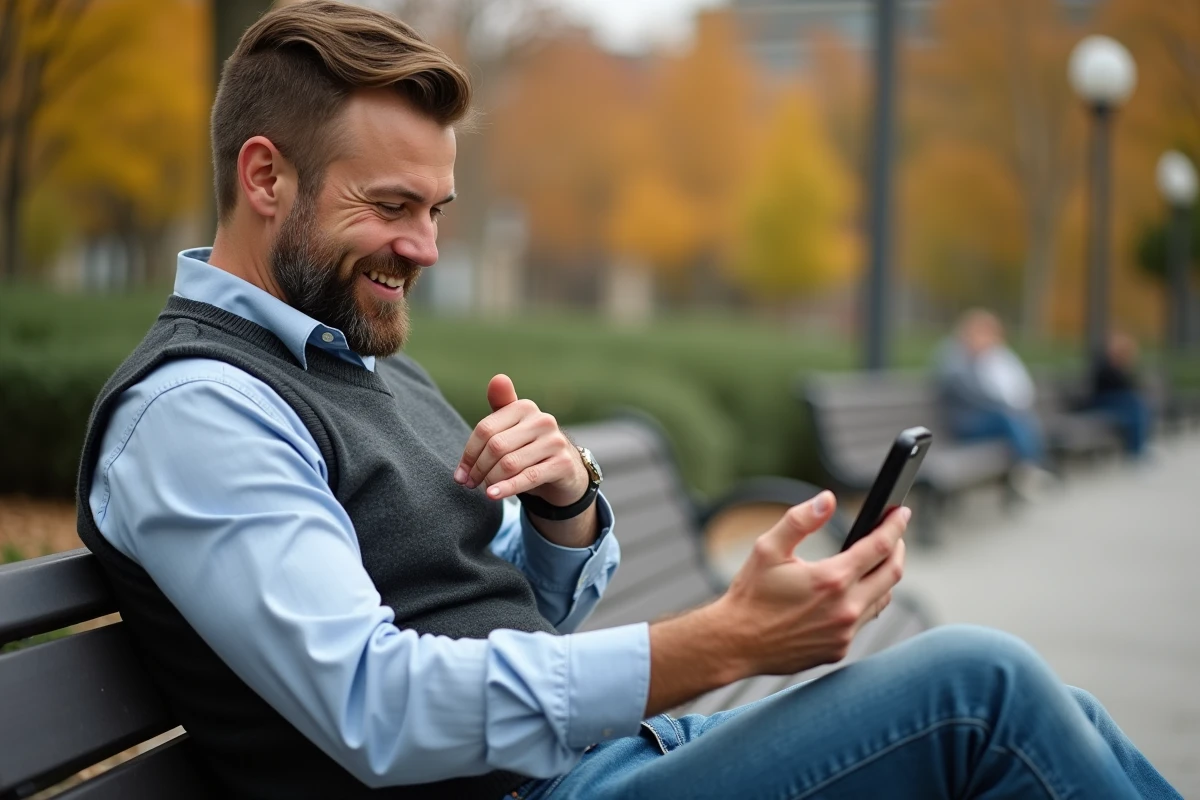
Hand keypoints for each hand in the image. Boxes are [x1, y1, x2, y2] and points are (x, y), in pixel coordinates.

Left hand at [454, 374, 588, 505]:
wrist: (564, 471)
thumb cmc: (529, 447)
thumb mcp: (513, 427)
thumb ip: (500, 405)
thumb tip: (498, 378)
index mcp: (524, 407)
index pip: (485, 429)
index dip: (469, 453)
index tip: (461, 473)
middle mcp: (542, 420)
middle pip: (496, 446)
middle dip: (478, 469)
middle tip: (470, 484)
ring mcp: (555, 442)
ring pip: (510, 463)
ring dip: (491, 480)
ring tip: (484, 489)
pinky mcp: (562, 464)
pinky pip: (528, 478)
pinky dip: (507, 488)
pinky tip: (492, 495)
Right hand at [710, 491, 907, 677]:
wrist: (736, 643)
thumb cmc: (750, 594)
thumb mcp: (768, 548)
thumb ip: (800, 520)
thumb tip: (828, 499)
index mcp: (832, 579)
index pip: (880, 547)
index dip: (895, 527)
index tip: (901, 513)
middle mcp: (845, 608)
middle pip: (892, 573)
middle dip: (897, 549)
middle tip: (894, 535)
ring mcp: (844, 633)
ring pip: (882, 599)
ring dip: (883, 577)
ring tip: (874, 561)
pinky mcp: (839, 649)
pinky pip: (863, 621)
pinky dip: (865, 602)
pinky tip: (851, 592)